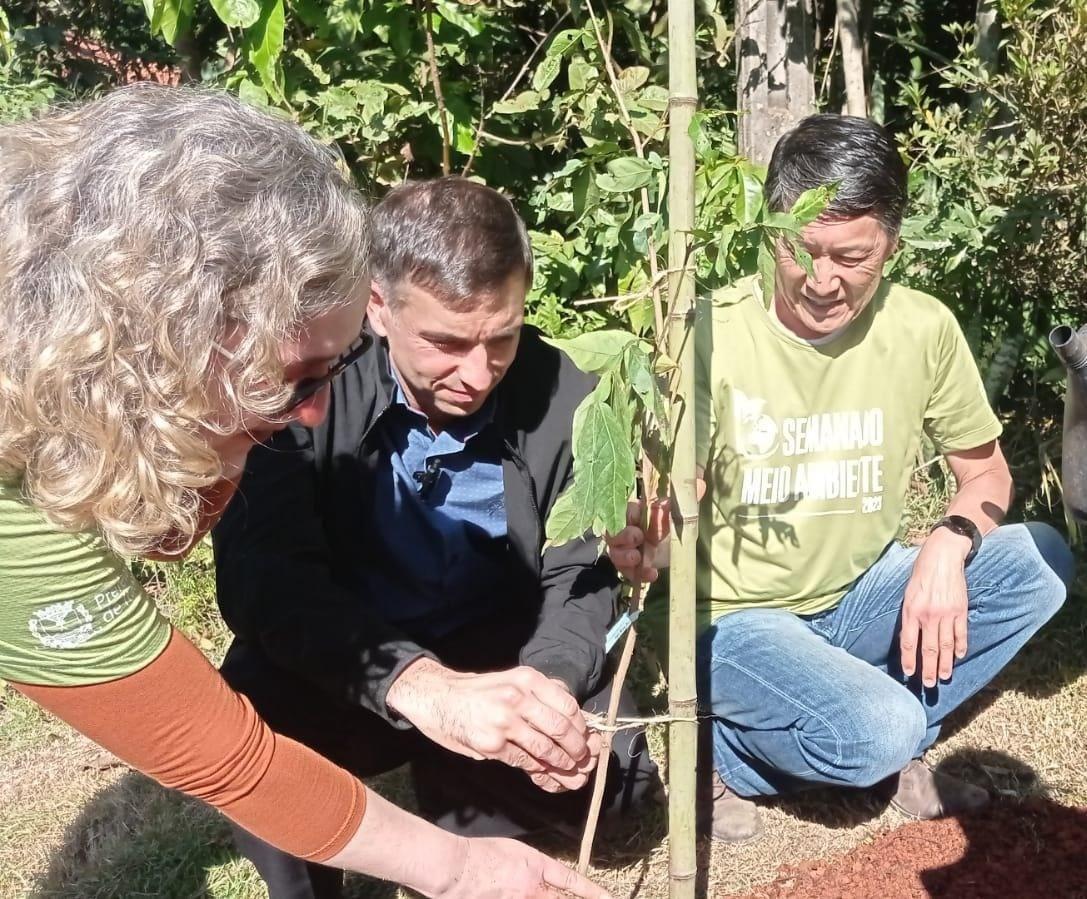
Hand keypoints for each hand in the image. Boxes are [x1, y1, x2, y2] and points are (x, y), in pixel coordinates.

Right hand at [386, 659, 599, 791]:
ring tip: (569, 770)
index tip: (586, 737)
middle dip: (577, 748)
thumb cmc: (478, 691)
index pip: (568, 705)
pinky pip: (525, 761)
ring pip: (546, 749)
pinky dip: (539, 770)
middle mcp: (518, 698)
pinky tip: (545, 773)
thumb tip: (573, 718)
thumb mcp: (511, 681)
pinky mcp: (492, 745)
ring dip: (562, 764)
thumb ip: (539, 696)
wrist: (438, 698)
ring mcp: (504, 722)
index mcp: (527, 679)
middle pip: (562, 728)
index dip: (581, 726)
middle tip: (583, 759)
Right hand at [440, 837, 612, 898]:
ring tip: (544, 895)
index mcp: (535, 867)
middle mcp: (531, 889)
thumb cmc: (479, 854)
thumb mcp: (513, 851)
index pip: (570, 880)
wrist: (453, 867)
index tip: (609, 898)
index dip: (591, 891)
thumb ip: (533, 867)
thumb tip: (546, 880)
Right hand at [606, 499, 670, 582]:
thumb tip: (665, 501)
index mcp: (633, 513)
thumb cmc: (668, 528)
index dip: (630, 516)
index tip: (638, 521)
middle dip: (624, 536)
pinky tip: (652, 574)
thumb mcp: (669, 520)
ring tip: (636, 558)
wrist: (674, 550)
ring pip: (615, 554)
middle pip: (613, 533)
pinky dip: (639, 574)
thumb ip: (663, 513)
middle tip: (638, 538)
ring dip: (625, 556)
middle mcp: (622, 531)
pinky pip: (628, 572)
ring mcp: (623, 551)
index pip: (625, 511)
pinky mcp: (628, 568)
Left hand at [899, 528, 970, 687]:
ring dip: (945, 663)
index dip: (909, 660)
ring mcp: (946, 614)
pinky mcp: (960, 610)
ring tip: (944, 677)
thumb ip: (909, 615)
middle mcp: (928, 615)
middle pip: (928, 648)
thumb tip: (908, 637)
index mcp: (911, 611)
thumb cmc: (921, 574)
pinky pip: (961, 633)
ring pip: (946, 645)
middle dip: (928, 668)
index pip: (909, 642)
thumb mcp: (908, 594)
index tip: (910, 674)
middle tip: (929, 684)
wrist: (942, 556)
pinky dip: (960, 647)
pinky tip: (959, 657)